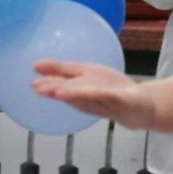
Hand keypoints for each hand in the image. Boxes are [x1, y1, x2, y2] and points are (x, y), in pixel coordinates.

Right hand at [31, 60, 150, 126]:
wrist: (138, 107)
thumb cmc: (109, 90)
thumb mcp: (84, 75)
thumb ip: (62, 70)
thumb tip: (36, 66)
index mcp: (80, 91)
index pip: (63, 88)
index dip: (49, 87)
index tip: (34, 85)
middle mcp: (90, 99)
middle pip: (73, 94)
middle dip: (58, 91)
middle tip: (41, 90)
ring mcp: (107, 101)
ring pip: (89, 97)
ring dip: (75, 94)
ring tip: (61, 93)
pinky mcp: (123, 101)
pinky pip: (112, 97)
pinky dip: (102, 95)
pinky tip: (94, 91)